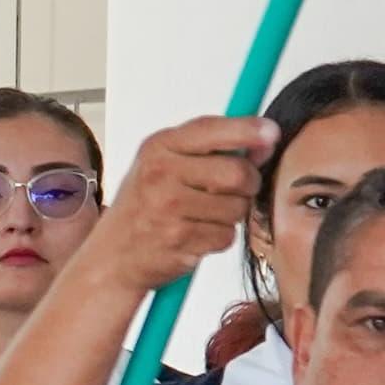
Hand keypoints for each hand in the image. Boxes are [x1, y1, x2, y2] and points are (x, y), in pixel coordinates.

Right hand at [78, 117, 277, 293]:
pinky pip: (227, 235)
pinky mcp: (180, 240)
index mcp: (158, 147)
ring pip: (237, 207)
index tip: (271, 133)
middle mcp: (161, 174)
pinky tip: (196, 234)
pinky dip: (219, 237)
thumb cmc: (145, 206)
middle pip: (237, 172)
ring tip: (204, 215)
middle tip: (234, 189)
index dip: (249, 130)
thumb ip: (210, 147)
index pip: (212, 129)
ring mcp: (168, 208)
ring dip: (231, 214)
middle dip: (247, 183)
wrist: (113, 255)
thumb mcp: (165, 163)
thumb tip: (264, 140)